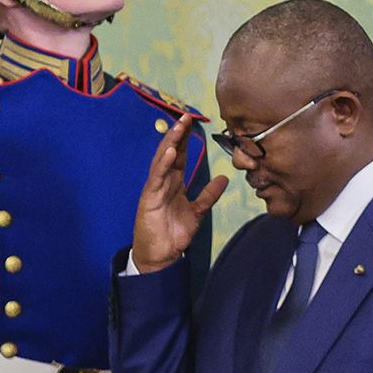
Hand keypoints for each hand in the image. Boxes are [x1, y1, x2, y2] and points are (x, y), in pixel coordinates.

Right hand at [131, 114, 227, 272]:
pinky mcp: (149, 198)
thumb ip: (208, 195)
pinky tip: (169, 151)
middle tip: (186, 116)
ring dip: (170, 143)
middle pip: (170, 153)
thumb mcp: (197, 212)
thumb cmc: (173, 233)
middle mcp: (163, 182)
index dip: (184, 139)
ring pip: (162, 160)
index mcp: (173, 183)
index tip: (192, 122)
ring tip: (178, 127)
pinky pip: (157, 178)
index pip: (179, 156)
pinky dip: (163, 164)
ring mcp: (155, 188)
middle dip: (177, 134)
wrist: (161, 256)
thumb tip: (223, 178)